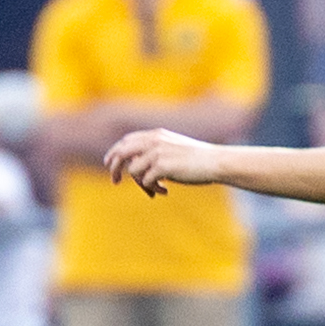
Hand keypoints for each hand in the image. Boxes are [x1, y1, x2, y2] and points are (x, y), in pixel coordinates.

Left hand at [104, 128, 222, 196]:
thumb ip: (155, 152)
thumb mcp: (174, 149)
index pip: (127, 141)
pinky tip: (166, 191)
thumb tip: (135, 168)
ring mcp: (157, 153)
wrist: (215, 162)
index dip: (115, 152)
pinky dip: (153, 189)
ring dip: (142, 184)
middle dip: (114, 168)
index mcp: (156, 135)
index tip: (109, 164)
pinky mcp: (162, 166)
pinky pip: (146, 182)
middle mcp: (154, 141)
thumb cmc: (197, 159)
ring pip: (133, 171)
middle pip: (122, 153)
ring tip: (158, 189)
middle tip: (114, 181)